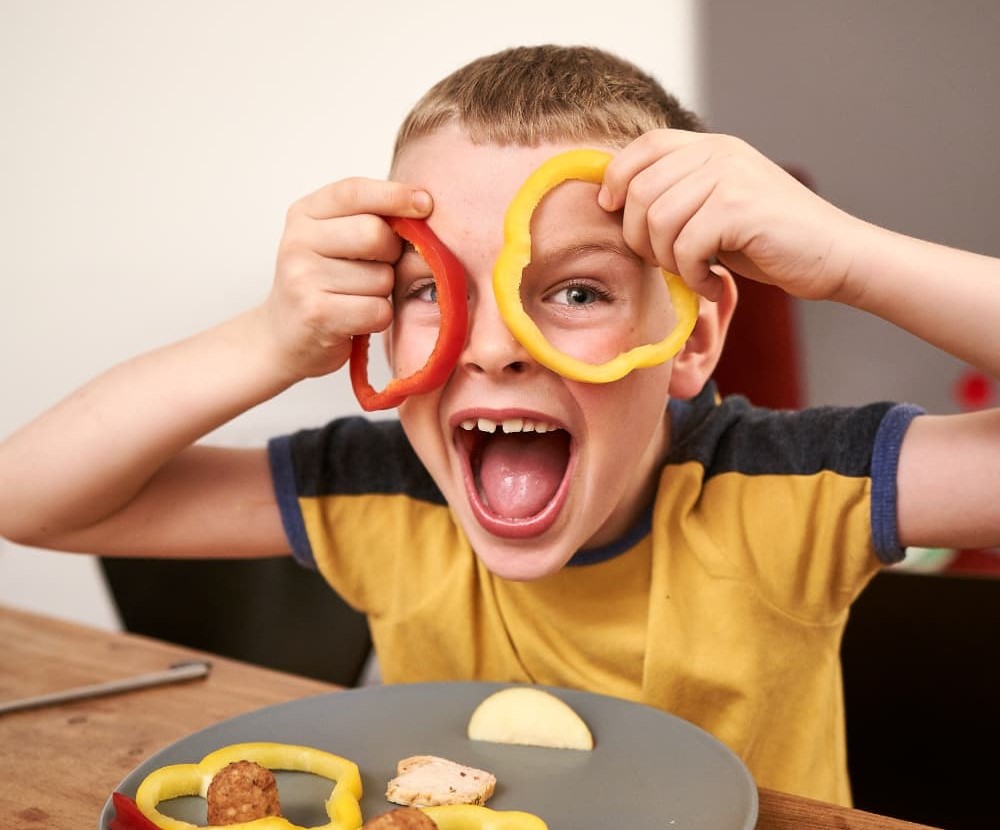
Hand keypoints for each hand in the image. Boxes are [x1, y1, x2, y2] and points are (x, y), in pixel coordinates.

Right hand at [266, 178, 432, 380]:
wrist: (283, 337)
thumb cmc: (323, 285)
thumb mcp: (333, 240)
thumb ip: (367, 218)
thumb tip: (423, 205)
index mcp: (304, 214)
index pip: (354, 191)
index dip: (395, 195)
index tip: (426, 203)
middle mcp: (298, 241)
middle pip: (375, 234)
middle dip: (391, 254)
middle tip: (377, 268)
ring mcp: (303, 278)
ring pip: (382, 277)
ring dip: (383, 293)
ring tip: (358, 297)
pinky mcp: (316, 314)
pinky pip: (378, 310)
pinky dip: (378, 318)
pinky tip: (357, 319)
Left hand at [599, 129, 866, 301]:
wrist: (834, 255)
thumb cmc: (769, 241)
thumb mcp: (716, 206)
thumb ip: (676, 195)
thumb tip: (613, 202)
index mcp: (711, 147)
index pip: (643, 146)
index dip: (616, 178)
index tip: (613, 212)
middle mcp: (719, 153)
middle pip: (640, 191)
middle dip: (640, 238)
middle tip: (668, 263)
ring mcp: (730, 177)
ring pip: (658, 222)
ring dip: (669, 262)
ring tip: (695, 274)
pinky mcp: (739, 208)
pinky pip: (686, 248)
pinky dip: (694, 277)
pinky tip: (713, 284)